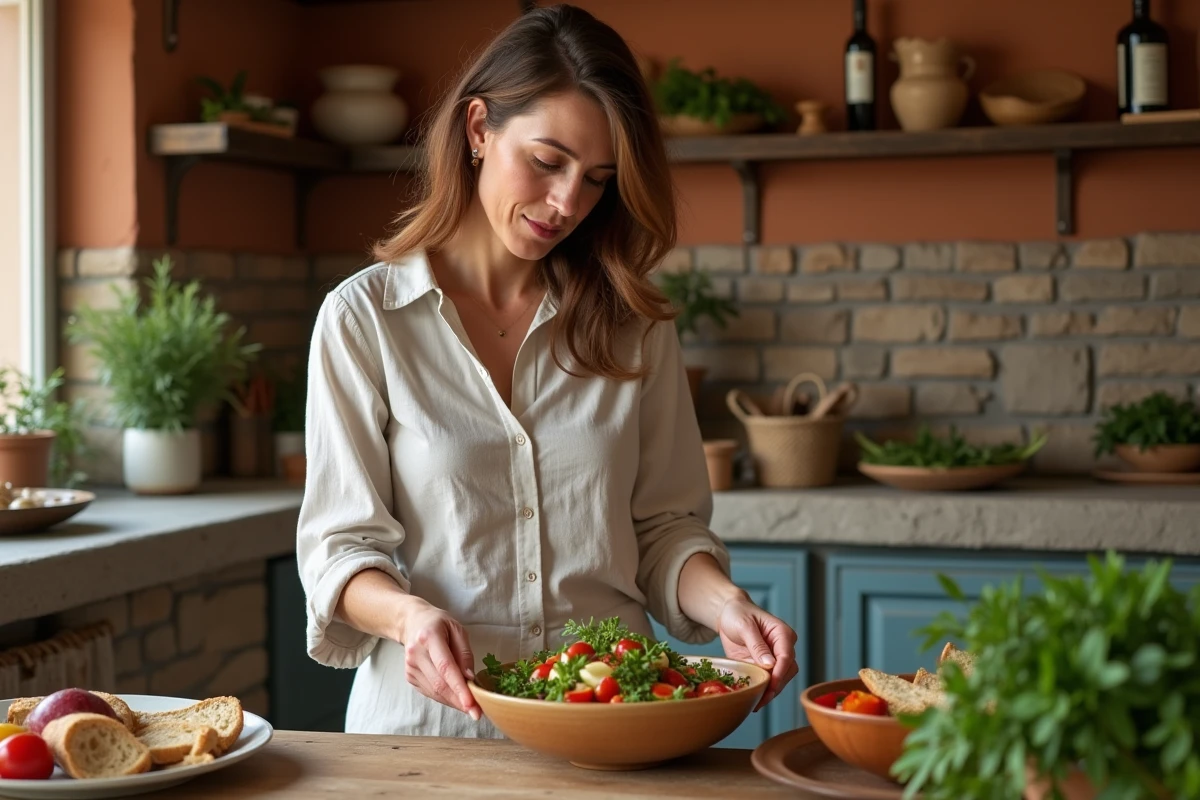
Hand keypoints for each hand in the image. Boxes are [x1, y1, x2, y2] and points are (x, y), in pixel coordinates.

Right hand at [397, 598, 481, 720]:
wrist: (412, 622)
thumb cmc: (438, 624)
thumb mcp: (457, 629)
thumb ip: (465, 653)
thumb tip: (470, 679)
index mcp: (429, 637)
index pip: (445, 667)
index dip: (459, 688)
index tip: (472, 704)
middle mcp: (416, 653)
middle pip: (439, 684)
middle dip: (459, 701)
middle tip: (477, 712)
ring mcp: (410, 666)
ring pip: (434, 691)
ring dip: (453, 702)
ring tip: (470, 707)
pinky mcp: (409, 676)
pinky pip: (429, 692)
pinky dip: (444, 698)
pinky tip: (456, 698)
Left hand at [715, 596, 798, 711]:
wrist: (727, 614)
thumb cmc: (738, 614)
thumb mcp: (745, 626)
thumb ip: (757, 645)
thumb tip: (770, 664)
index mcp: (783, 633)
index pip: (786, 656)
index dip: (780, 673)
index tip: (771, 686)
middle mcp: (782, 647)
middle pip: (787, 671)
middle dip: (776, 686)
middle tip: (761, 699)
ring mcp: (774, 658)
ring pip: (780, 679)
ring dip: (769, 692)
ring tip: (756, 703)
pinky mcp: (764, 666)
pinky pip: (767, 681)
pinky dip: (761, 690)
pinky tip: (753, 700)